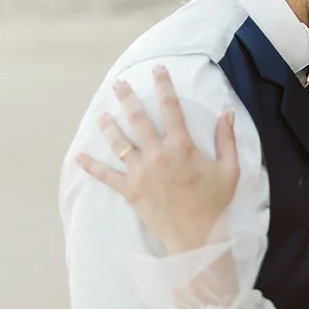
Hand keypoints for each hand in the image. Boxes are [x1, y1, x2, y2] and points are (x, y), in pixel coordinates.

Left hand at [75, 67, 239, 252]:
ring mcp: (141, 173)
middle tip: (119, 84)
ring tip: (101, 114)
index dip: (164, 86)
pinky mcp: (130, 191)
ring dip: (108, 126)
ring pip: (119, 143)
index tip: (157, 70)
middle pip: (138, 119)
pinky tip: (79, 157)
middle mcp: (158, 155)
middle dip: (127, 99)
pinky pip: (106, 176)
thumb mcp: (230, 170)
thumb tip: (227, 113)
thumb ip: (227, 139)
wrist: (197, 238)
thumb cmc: (214, 204)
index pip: (171, 108)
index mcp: (182, 147)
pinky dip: (91, 166)